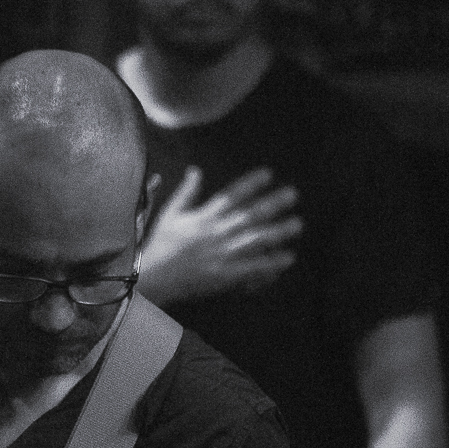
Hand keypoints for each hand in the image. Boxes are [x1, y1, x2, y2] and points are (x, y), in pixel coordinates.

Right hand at [138, 167, 301, 306]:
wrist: (151, 278)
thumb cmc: (159, 246)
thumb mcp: (170, 214)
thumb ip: (186, 192)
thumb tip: (195, 170)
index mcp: (203, 216)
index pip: (231, 194)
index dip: (251, 183)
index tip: (269, 174)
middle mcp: (215, 232)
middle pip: (250, 215)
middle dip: (273, 204)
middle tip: (293, 195)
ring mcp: (221, 254)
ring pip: (255, 240)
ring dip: (278, 231)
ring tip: (297, 224)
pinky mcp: (224, 276)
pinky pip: (252, 268)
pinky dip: (271, 263)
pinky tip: (288, 257)